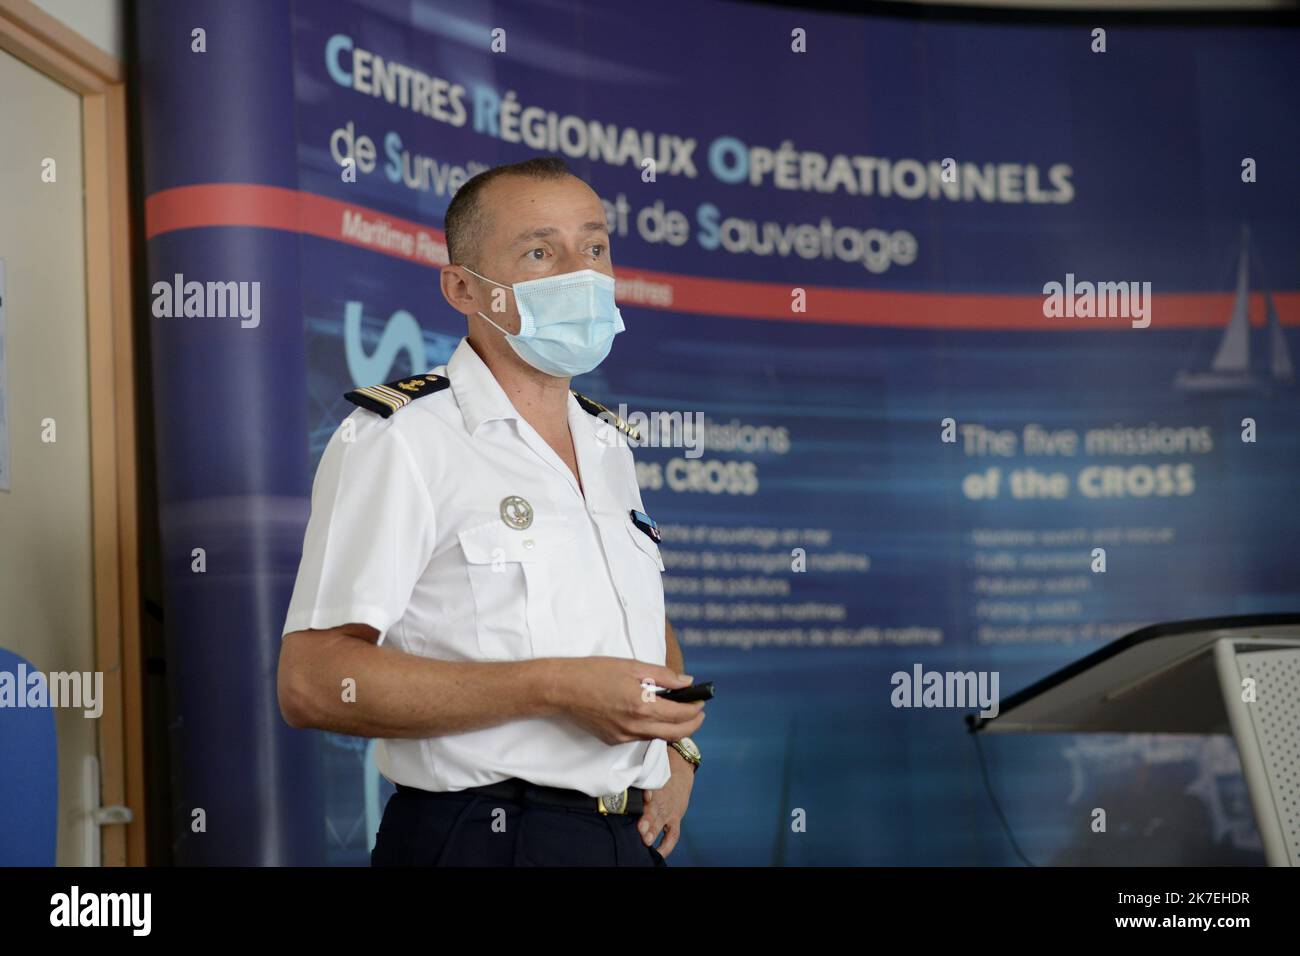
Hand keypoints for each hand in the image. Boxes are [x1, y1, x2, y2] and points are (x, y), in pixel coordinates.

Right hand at [547, 657, 705, 745]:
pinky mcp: (613, 741)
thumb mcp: (632, 666)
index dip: (696, 709)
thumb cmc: (594, 672)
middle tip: (698, 712)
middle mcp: (635, 726)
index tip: (702, 701)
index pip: (681, 715)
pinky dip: (652, 728)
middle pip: (676, 734)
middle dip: (692, 724)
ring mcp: (624, 737)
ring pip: (658, 737)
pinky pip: (640, 737)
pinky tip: (650, 714)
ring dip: (673, 727)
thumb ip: (663, 676)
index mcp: (642, 705)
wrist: (561, 689)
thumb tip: (687, 682)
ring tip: (677, 711)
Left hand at [638, 746, 694, 856]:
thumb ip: (636, 779)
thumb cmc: (658, 769)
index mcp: (654, 785)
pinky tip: (658, 853)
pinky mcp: (675, 818)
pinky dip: (666, 845)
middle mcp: (661, 800)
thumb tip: (617, 782)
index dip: (647, 797)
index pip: (651, 791)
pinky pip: (673, 834)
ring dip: (654, 831)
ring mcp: (669, 810)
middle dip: (648, 820)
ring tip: (646, 841)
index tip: (643, 801)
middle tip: (640, 829)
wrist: (681, 767)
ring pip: (662, 822)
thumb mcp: (649, 769)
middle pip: (655, 810)